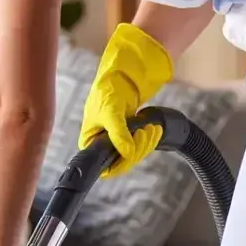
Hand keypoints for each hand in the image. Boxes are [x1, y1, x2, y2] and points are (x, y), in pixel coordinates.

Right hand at [79, 23, 173, 177]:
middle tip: (146, 130)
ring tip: (152, 128)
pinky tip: (155, 129)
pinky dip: (150, 140)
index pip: (107, 167)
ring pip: (134, 155)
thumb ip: (118, 134)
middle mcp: (101, 148)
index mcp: (90, 144)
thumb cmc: (107, 92)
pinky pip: (140, 147)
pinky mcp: (127, 139)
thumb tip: (129, 154)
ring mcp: (115, 144)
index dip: (123, 162)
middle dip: (139, 148)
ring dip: (146, 143)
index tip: (135, 144)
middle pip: (124, 163)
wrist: (120, 78)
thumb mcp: (110, 112)